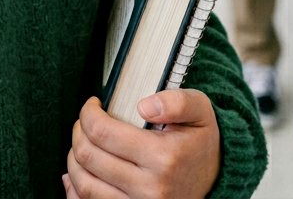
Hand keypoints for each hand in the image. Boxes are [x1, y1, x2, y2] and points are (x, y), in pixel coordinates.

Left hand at [64, 92, 220, 198]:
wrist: (217, 181)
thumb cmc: (200, 142)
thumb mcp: (200, 111)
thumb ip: (177, 101)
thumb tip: (143, 106)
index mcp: (164, 158)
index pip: (102, 131)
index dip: (88, 113)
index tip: (93, 104)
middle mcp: (151, 189)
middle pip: (88, 156)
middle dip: (78, 131)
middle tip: (86, 121)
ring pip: (84, 183)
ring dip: (75, 158)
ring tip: (84, 142)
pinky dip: (76, 188)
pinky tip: (81, 171)